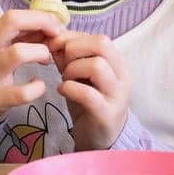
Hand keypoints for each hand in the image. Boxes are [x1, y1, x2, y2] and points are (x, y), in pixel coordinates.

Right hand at [0, 9, 63, 126]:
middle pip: (12, 21)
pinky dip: (37, 87)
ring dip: (41, 52)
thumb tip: (49, 24)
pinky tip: (38, 85)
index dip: (39, 17)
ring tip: (45, 60)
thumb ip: (20, 35)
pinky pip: (23, 92)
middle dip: (41, 23)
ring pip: (18, 53)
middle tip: (56, 36)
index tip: (54, 26)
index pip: (13, 15)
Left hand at [49, 32, 130, 149]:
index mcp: (117, 62)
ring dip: (72, 69)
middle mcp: (122, 75)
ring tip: (64, 79)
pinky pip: (87, 94)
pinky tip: (62, 91)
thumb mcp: (79, 74)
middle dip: (74, 49)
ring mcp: (116, 94)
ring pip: (96, 65)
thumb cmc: (88, 101)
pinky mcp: (106, 113)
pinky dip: (69, 88)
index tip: (54, 47)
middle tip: (62, 64)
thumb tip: (52, 38)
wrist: (100, 138)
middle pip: (102, 44)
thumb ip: (68, 56)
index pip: (99, 37)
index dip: (72, 37)